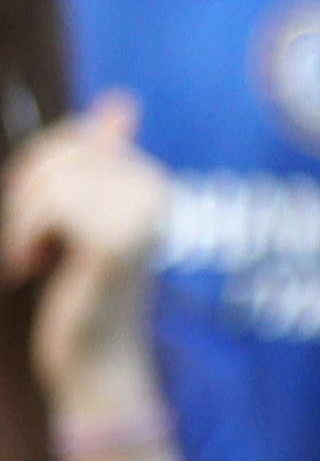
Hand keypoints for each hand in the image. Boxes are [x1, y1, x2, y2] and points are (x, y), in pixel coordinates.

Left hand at [3, 94, 169, 410]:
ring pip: (52, 179)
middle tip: (23, 238)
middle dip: (25, 192)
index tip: (35, 219)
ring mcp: (141, 217)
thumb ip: (101, 161)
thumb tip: (121, 101)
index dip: (38, 172)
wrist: (97, 359)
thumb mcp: (87, 217)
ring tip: (27, 255)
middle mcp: (157, 193)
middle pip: (62, 152)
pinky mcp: (115, 242)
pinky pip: (50, 208)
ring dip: (20, 220)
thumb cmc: (85, 291)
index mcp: (152, 182)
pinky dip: (22, 236)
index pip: (77, 138)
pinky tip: (29, 266)